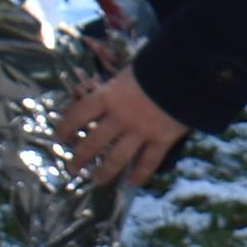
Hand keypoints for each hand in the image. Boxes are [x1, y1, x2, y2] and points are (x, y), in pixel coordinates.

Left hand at [55, 67, 187, 192]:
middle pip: (93, 142)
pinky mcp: (161, 139)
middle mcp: (119, 118)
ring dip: (105, 171)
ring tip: (97, 180)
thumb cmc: (158, 64)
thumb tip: (108, 92)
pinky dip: (141, 174)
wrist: (188, 71)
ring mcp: (140, 131)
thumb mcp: (130, 70)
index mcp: (108, 96)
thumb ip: (118, 85)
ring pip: (117, 158)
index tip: (58, 136)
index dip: (66, 126)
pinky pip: (148, 162)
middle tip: (72, 168)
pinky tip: (134, 183)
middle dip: (80, 157)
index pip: (79, 114)